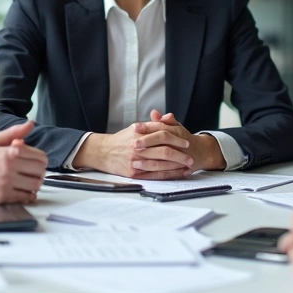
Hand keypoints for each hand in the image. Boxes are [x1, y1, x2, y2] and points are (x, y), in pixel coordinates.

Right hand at [0, 121, 46, 203]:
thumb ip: (13, 133)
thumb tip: (30, 124)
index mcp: (9, 151)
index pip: (40, 157)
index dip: (40, 159)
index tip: (35, 161)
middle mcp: (9, 167)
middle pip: (40, 171)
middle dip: (39, 171)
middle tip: (33, 172)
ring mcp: (6, 183)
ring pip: (35, 185)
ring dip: (35, 183)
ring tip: (27, 181)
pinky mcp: (2, 197)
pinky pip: (26, 198)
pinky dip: (28, 195)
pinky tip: (21, 190)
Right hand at [73, 121, 193, 179]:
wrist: (103, 152)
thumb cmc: (122, 140)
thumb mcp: (136, 128)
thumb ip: (153, 124)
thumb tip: (169, 117)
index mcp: (139, 133)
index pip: (163, 134)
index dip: (177, 139)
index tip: (186, 143)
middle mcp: (138, 147)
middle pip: (164, 151)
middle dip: (180, 155)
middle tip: (190, 157)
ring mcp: (136, 161)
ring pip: (161, 164)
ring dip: (176, 166)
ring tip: (187, 166)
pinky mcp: (134, 173)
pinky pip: (155, 175)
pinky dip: (168, 175)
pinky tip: (177, 174)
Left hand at [141, 110, 225, 170]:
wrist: (200, 153)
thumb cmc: (183, 139)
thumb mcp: (175, 127)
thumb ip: (164, 121)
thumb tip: (154, 113)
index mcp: (176, 131)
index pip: (161, 127)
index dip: (147, 127)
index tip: (134, 127)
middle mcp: (178, 143)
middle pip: (162, 140)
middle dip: (146, 142)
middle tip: (132, 145)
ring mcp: (180, 158)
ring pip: (164, 158)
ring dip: (148, 161)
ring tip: (134, 162)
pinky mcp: (179, 170)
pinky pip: (165, 174)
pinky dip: (153, 175)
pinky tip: (141, 175)